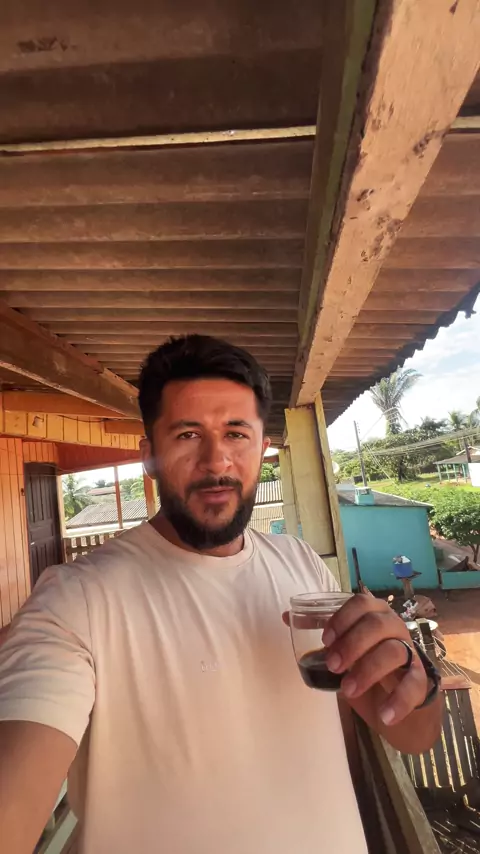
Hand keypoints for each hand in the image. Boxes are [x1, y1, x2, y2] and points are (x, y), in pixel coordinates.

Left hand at [322, 593, 427, 725]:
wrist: (399, 699)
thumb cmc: (369, 663)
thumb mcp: (345, 648)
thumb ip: (324, 633)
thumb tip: (286, 616)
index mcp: (375, 614)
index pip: (361, 603)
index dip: (342, 618)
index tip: (325, 640)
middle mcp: (395, 628)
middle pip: (377, 624)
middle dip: (352, 643)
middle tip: (333, 665)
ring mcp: (411, 652)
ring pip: (395, 651)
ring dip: (368, 670)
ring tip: (347, 691)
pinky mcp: (422, 680)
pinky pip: (415, 685)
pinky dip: (399, 701)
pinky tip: (384, 716)